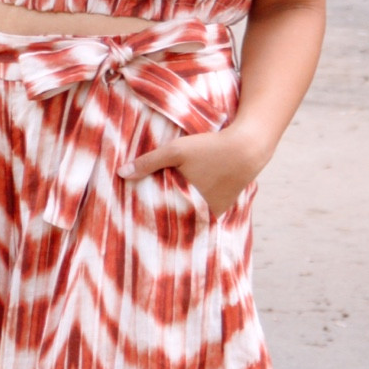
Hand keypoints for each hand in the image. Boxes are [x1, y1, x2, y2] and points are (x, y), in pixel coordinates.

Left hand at [119, 124, 267, 218]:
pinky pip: (204, 210)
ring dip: (180, 211)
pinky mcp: (224, 206)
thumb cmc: (210, 148)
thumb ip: (148, 163)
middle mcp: (204, 216)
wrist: (248, 147)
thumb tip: (120, 174)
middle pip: (177, 220)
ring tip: (161, 208)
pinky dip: (194, 205)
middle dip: (163, 218)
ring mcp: (216, 212)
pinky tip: (185, 197)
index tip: (135, 220)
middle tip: (143, 218)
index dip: (150, 220)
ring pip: (191, 215)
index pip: (164, 221)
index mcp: (190, 207)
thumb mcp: (176, 151)